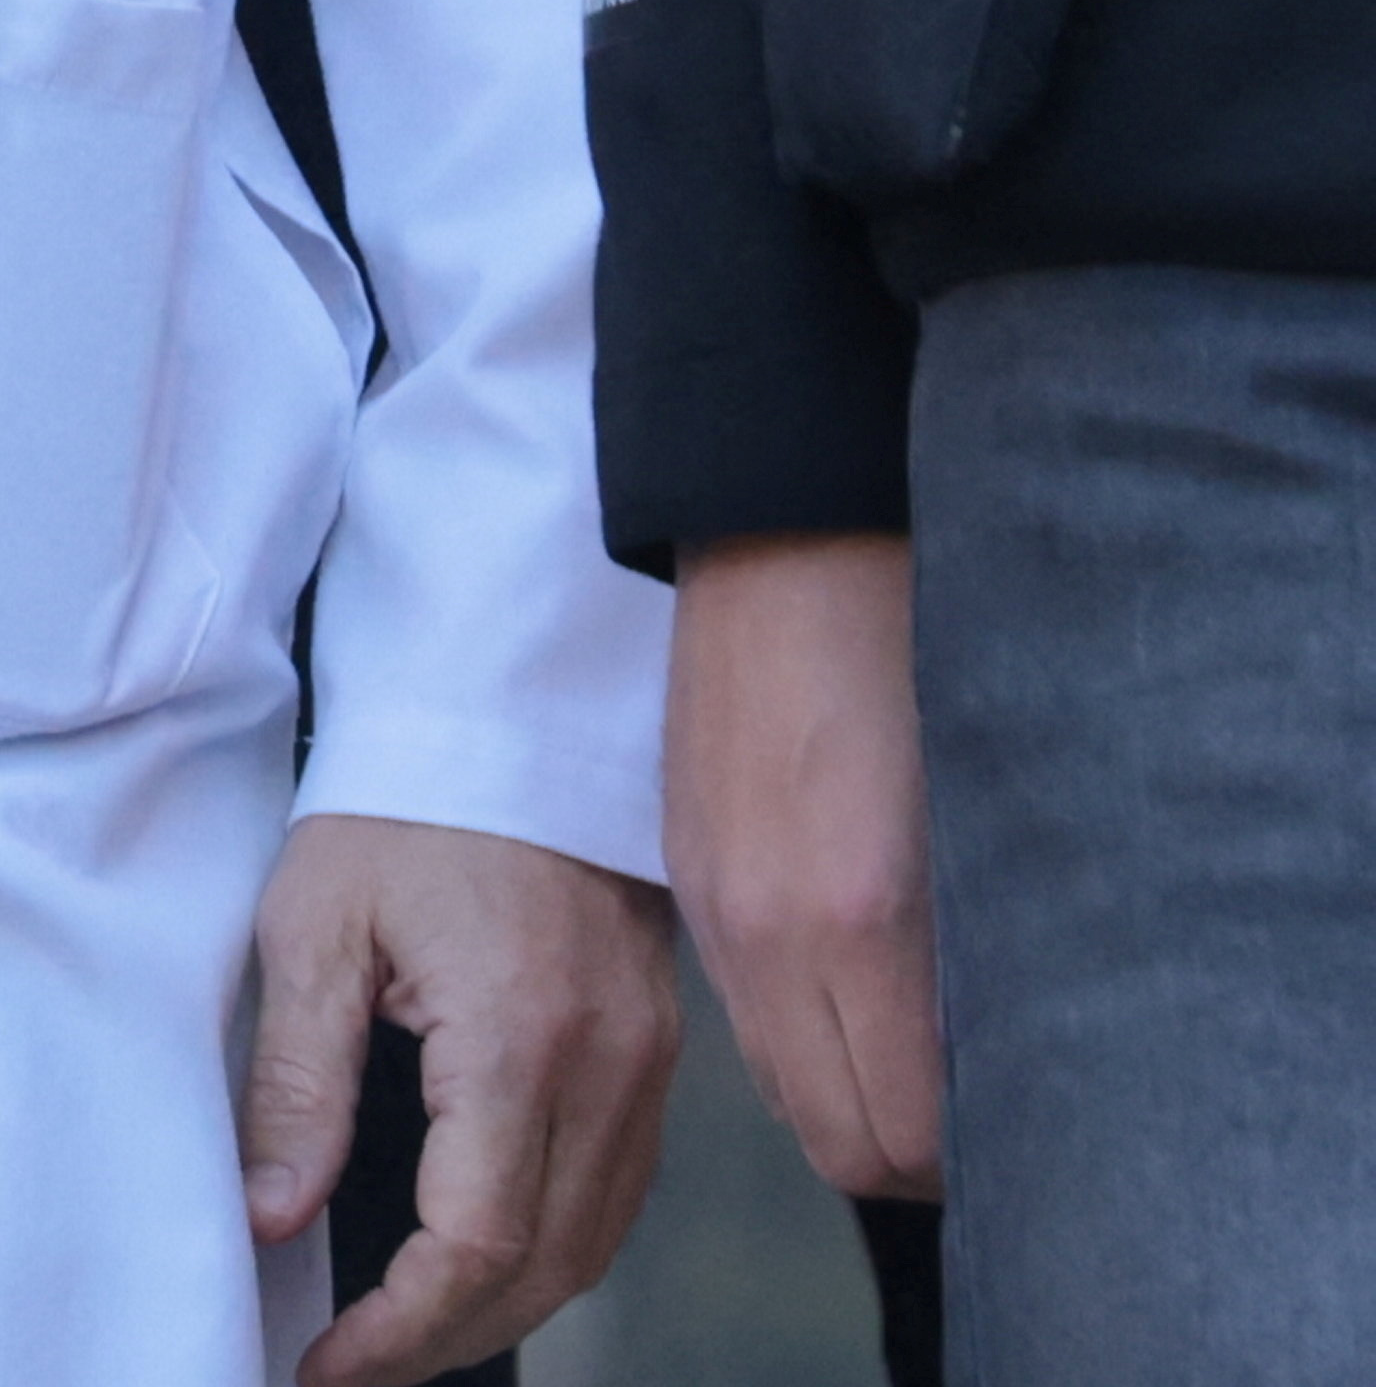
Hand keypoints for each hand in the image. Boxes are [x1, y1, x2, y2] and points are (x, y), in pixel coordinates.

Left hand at [241, 808, 676, 1385]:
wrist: (508, 716)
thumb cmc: (401, 803)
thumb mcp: (312, 926)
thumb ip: (298, 1080)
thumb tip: (272, 1212)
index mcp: (520, 1037)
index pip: (478, 1240)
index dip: (404, 1326)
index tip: (330, 1363)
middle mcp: (608, 1067)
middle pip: (547, 1266)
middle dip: (449, 1339)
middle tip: (357, 1368)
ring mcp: (647, 1064)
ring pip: (594, 1242)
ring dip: (504, 1306)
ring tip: (405, 1335)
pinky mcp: (655, 1052)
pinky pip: (618, 1190)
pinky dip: (553, 1247)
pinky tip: (482, 1261)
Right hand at [668, 529, 943, 1197]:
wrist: (786, 533)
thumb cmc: (915, 652)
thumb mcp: (983, 816)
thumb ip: (978, 955)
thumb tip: (999, 1067)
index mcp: (853, 916)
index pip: (894, 1137)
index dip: (964, 1164)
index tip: (1012, 1130)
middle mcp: (765, 928)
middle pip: (831, 1138)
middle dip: (908, 1153)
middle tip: (974, 1114)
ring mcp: (714, 900)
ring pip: (779, 1085)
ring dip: (848, 1095)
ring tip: (916, 1052)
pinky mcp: (687, 866)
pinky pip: (745, 1007)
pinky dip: (803, 1029)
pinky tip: (853, 977)